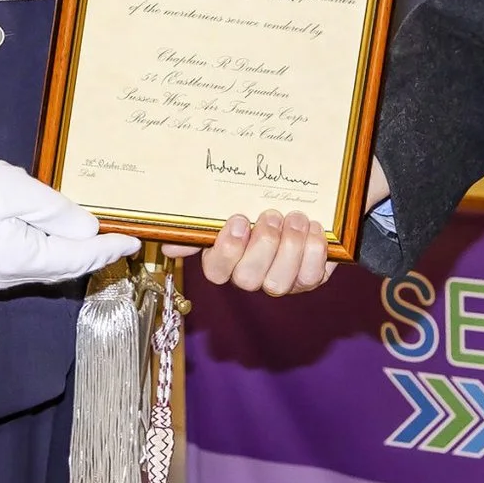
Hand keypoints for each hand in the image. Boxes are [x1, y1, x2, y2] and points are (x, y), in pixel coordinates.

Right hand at [0, 137, 137, 289]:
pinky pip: (31, 261)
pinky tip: (66, 237)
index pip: (75, 259)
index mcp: (16, 261)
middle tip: (123, 242)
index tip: (134, 241)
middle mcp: (6, 276)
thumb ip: (57, 212)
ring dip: (75, 255)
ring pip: (48, 267)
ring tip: (103, 241)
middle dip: (94, 256)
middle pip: (63, 270)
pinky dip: (53, 251)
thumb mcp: (16, 189)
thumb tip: (89, 230)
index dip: (107, 250)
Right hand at [197, 160, 389, 294]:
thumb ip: (200, 226)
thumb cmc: (257, 205)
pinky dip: (314, 251)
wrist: (300, 198)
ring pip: (279, 284)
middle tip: (272, 215)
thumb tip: (169, 246)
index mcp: (226, 260)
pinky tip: (314, 228)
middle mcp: (251, 275)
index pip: (216, 271)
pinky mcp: (309, 278)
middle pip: (248, 279)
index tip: (239, 219)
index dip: (227, 250)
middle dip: (263, 245)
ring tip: (295, 218)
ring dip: (289, 248)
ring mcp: (281, 280)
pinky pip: (311, 276)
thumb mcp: (228, 208)